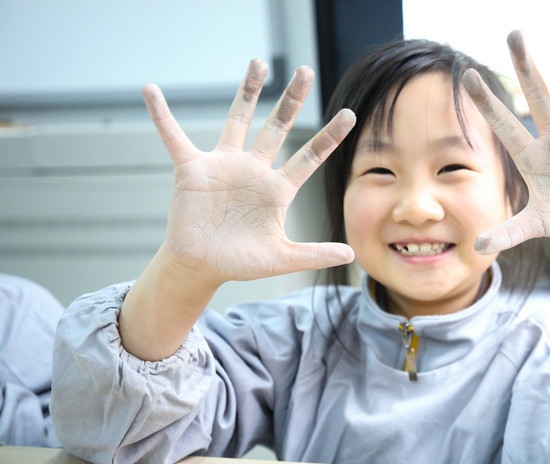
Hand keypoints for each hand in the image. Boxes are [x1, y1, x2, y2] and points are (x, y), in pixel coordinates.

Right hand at [143, 60, 355, 286]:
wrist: (201, 267)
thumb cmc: (240, 262)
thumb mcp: (281, 258)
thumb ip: (314, 254)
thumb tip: (352, 254)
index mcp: (277, 190)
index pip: (308, 157)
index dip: (328, 137)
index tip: (349, 114)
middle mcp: (254, 170)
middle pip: (277, 127)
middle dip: (292, 100)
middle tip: (306, 70)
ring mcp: (223, 166)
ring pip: (238, 120)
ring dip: (248, 91)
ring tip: (259, 62)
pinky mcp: (191, 169)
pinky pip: (173, 136)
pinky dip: (161, 115)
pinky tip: (151, 90)